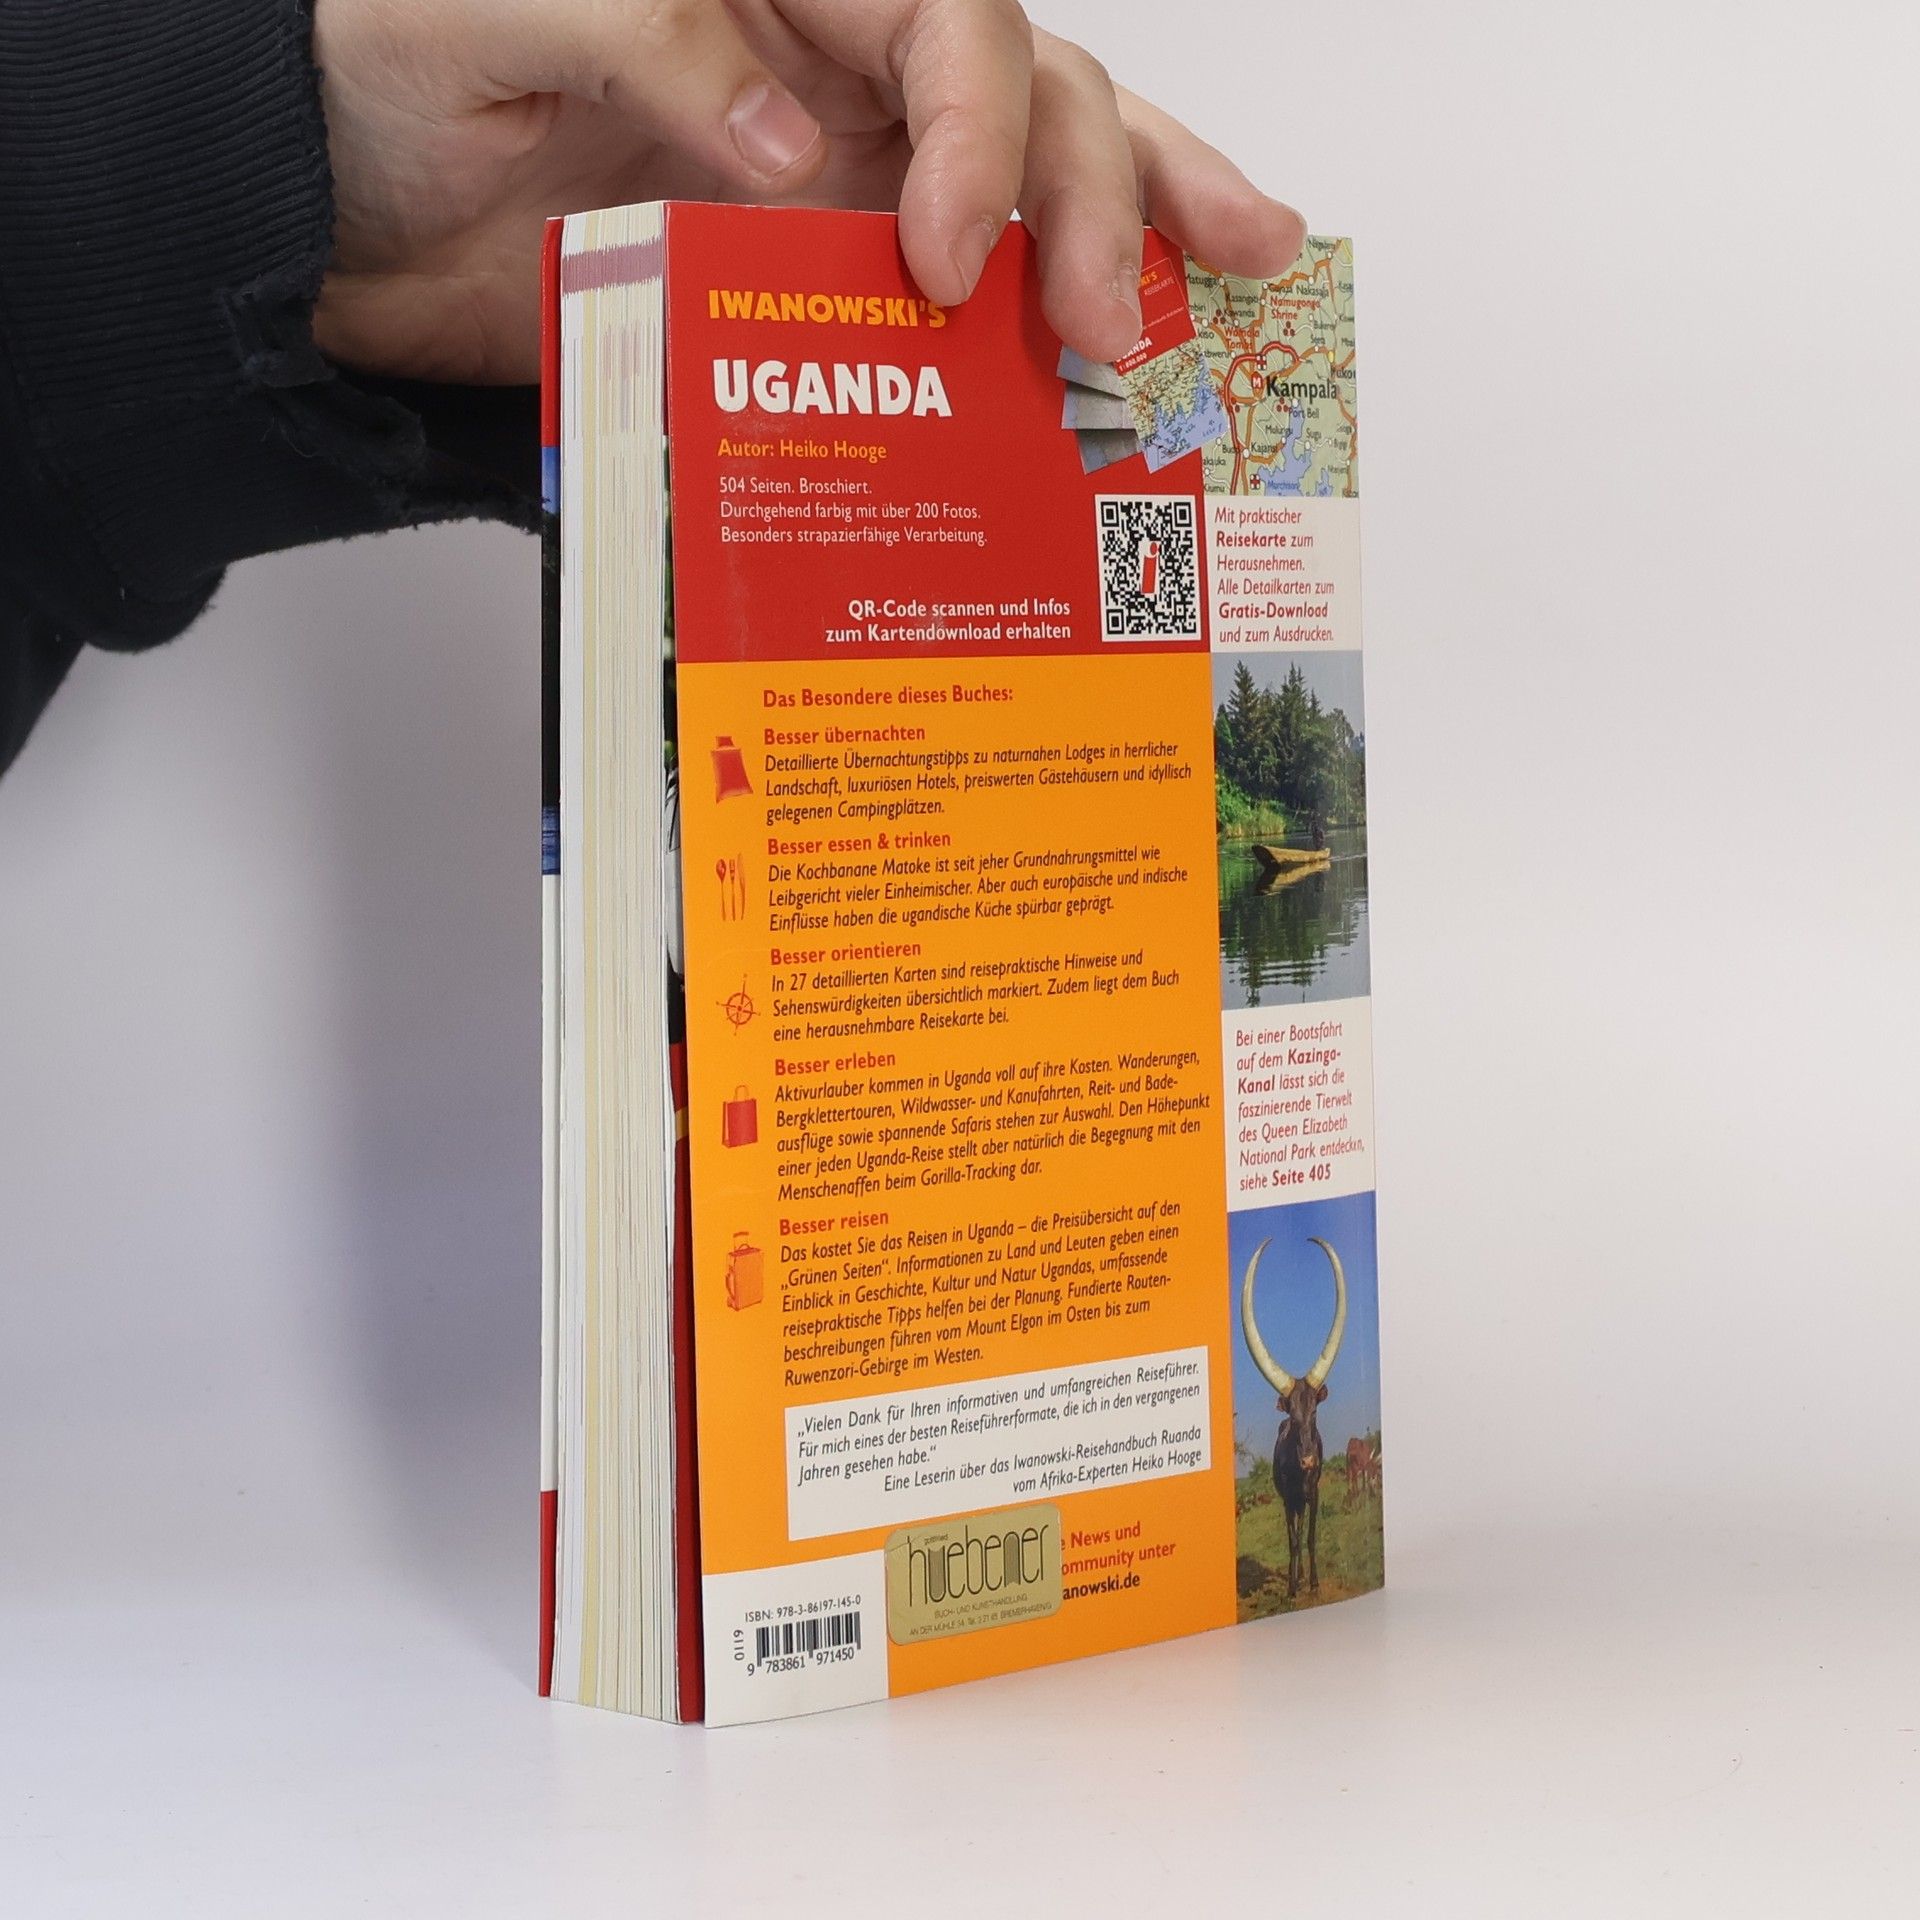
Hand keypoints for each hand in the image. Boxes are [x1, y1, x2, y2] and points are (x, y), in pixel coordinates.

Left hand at [312, 0, 1305, 384]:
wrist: (325, 212)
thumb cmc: (378, 74)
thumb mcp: (487, 10)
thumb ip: (646, 30)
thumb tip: (788, 141)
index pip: (941, 19)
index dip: (975, 130)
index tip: (947, 252)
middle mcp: (827, 67)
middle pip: (1025, 93)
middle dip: (1095, 197)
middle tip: (1114, 318)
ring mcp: (835, 176)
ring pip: (1029, 174)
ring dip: (1135, 225)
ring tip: (1237, 270)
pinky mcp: (815, 279)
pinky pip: (949, 294)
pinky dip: (1031, 326)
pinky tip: (1108, 357)